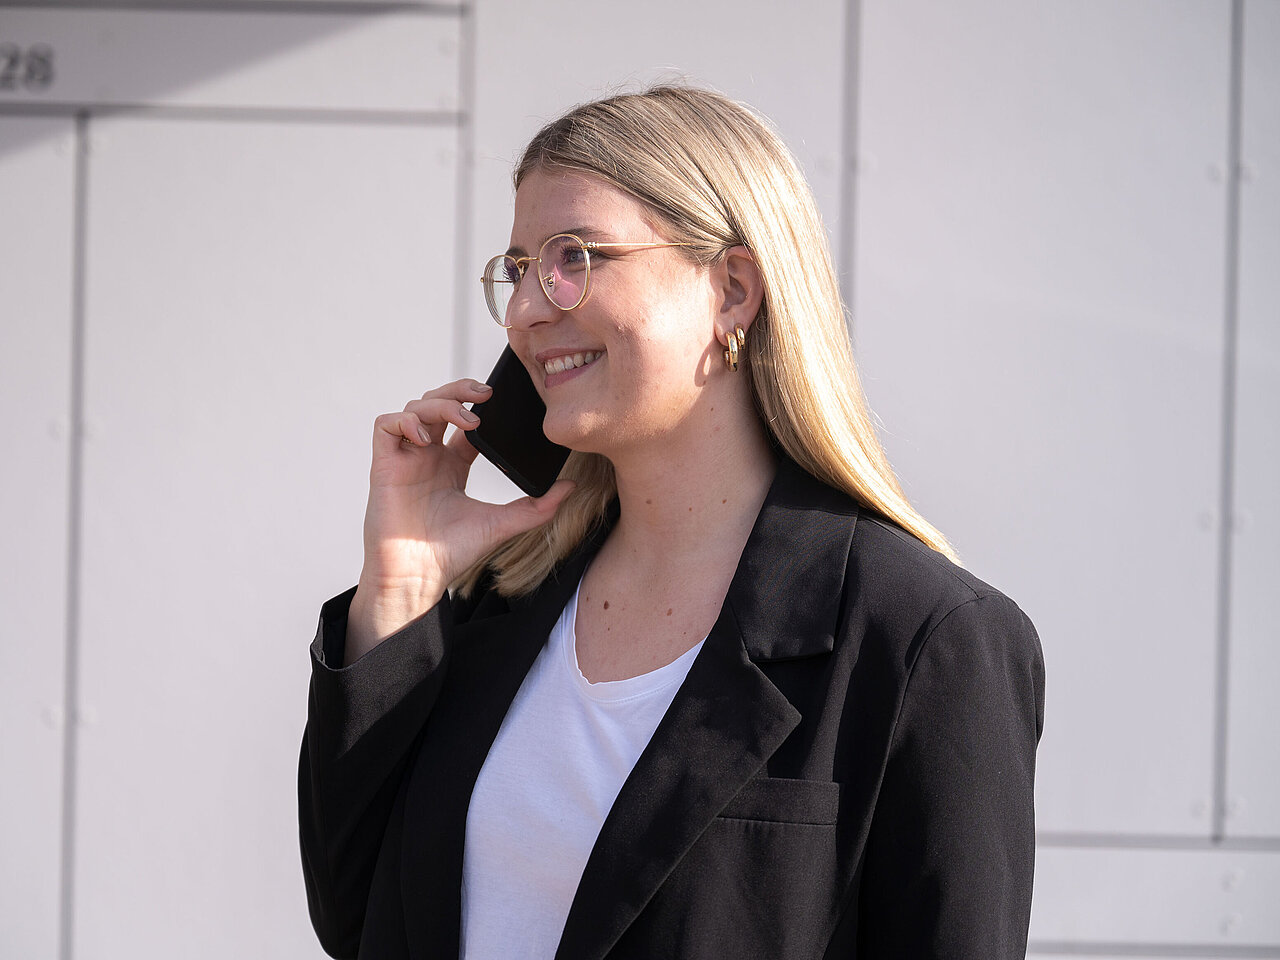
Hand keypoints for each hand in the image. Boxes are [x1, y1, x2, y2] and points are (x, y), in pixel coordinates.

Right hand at [345, 378, 573, 661]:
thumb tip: (571, 487)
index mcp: (451, 466)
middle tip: (486, 394)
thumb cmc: (451, 553)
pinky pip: (385, 425)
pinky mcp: (384, 466)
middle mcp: (428, 457)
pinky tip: (426, 435)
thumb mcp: (502, 524)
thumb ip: (536, 507)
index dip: (477, 405)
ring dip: (441, 403)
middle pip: (438, 404)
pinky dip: (405, 420)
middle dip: (460, 390)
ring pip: (416, 408)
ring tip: (468, 420)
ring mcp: (406, 460)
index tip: (500, 402)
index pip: (462, 421)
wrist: (418, 577)